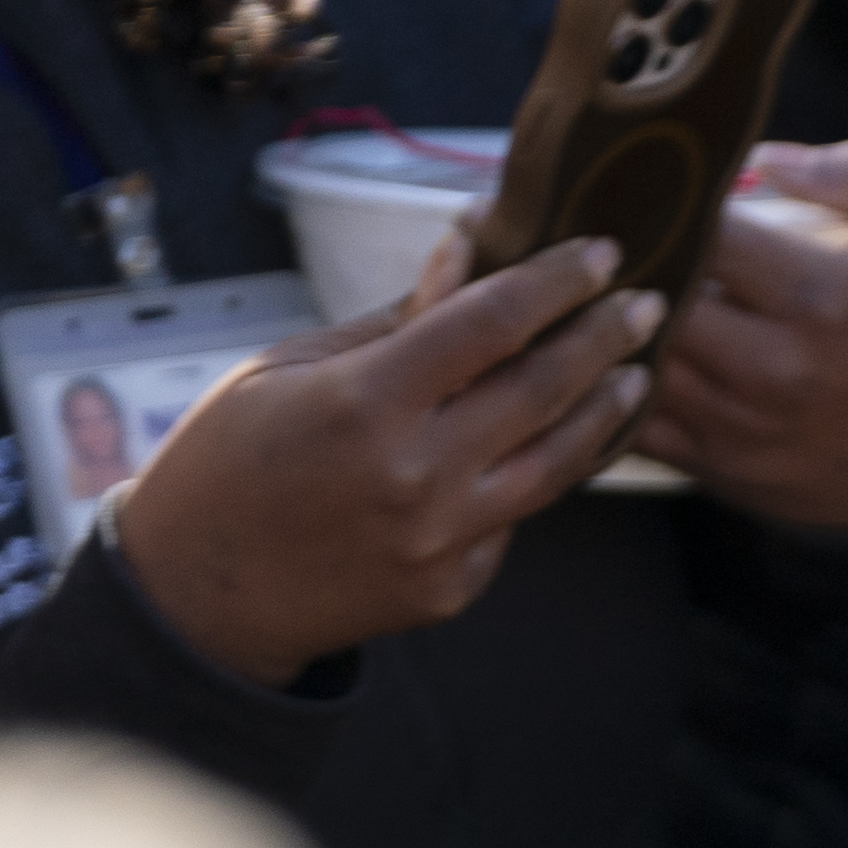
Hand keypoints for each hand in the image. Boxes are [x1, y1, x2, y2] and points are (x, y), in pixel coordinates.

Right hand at [110, 232, 655, 684]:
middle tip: (651, 303)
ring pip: (558, 462)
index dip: (556, 280)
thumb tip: (471, 252)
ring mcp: (442, 539)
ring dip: (606, 411)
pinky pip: (516, 517)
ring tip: (639, 372)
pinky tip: (567, 440)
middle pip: (544, 389)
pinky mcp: (454, 585)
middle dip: (606, 338)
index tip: (603, 252)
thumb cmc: (231, 461)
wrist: (197, 596)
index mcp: (365, 403)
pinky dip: (542, 472)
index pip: (491, 322)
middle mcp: (416, 474)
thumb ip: (393, 321)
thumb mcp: (289, 370)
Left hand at [633, 143, 847, 533]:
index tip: (661, 187)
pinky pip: (626, 417)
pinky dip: (606, 380)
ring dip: (606, 317)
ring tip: (602, 282)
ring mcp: (736, 422)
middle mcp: (773, 365)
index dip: (670, 202)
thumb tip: (763, 158)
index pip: (704, 232)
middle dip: (629, 259)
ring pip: (624, 357)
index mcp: (822, 299)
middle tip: (617, 233)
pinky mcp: (710, 464)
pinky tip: (610, 347)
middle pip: (648, 295)